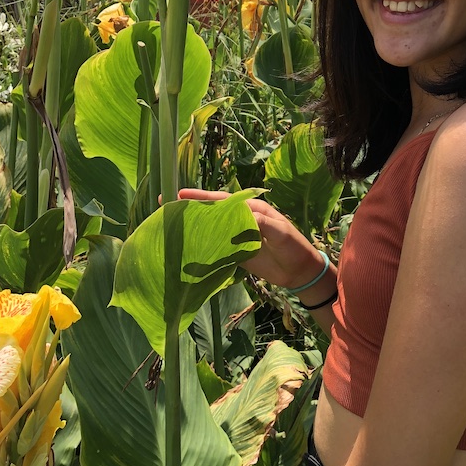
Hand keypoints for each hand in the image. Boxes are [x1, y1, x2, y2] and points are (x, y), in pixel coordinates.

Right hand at [178, 189, 324, 289]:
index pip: (222, 200)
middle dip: (190, 208)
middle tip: (165, 205)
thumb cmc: (293, 246)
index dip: (201, 197)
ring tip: (169, 225)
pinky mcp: (235, 253)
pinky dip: (202, 246)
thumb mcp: (281, 232)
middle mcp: (241, 220)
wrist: (300, 271)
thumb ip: (263, 224)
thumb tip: (242, 218)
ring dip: (193, 226)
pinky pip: (215, 247)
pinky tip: (186, 247)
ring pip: (211, 228)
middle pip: (212, 212)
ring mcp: (236, 236)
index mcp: (251, 208)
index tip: (180, 194)